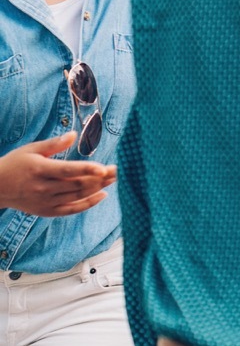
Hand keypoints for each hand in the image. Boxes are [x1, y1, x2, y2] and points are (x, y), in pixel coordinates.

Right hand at [0, 134, 116, 215]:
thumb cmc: (16, 164)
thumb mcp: (31, 149)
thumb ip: (54, 144)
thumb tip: (74, 134)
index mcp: (39, 170)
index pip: (67, 170)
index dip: (87, 169)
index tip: (105, 168)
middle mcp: (42, 188)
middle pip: (77, 184)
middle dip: (100, 178)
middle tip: (118, 170)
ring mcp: (45, 202)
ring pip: (77, 197)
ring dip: (98, 188)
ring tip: (114, 178)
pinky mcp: (47, 211)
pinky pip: (72, 209)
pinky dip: (88, 203)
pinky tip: (103, 194)